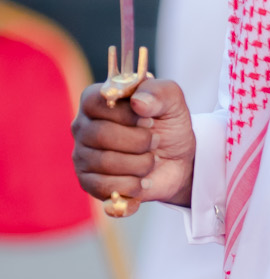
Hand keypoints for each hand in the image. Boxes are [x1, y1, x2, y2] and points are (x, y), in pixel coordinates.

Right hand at [71, 77, 195, 208]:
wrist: (178, 162)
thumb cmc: (168, 126)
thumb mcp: (173, 101)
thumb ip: (159, 92)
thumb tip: (138, 102)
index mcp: (95, 101)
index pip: (96, 103)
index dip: (127, 114)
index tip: (150, 121)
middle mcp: (83, 127)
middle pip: (100, 134)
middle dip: (139, 141)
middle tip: (155, 141)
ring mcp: (82, 156)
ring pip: (105, 162)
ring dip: (140, 164)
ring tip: (151, 160)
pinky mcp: (88, 182)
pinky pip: (104, 186)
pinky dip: (132, 185)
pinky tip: (143, 180)